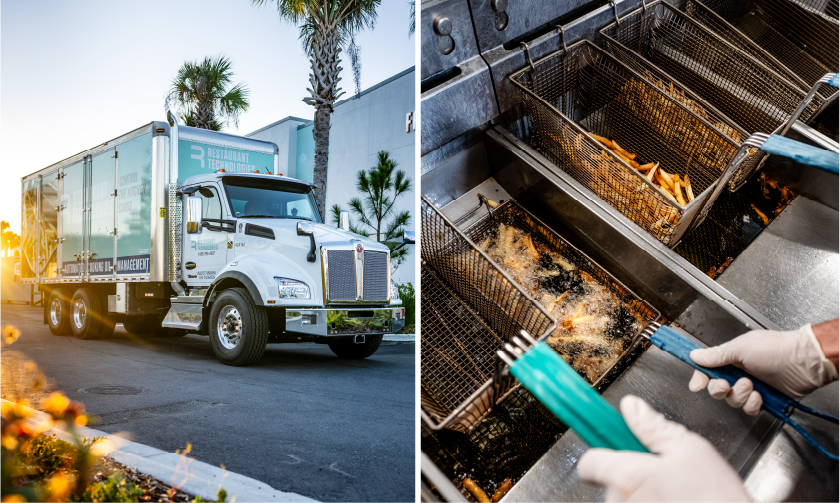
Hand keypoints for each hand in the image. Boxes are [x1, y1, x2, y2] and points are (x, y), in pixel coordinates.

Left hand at [577, 395, 749, 501]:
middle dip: (629, 474)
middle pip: (610, 481)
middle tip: (660, 473)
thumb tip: (631, 407)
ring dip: (641, 494)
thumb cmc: (716, 496)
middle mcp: (621, 500)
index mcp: (627, 475)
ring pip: (624, 499)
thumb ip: (653, 427)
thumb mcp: (689, 449)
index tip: (613, 450)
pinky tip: (673, 501)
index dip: (601, 454)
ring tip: (673, 492)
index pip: (589, 462)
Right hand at [688, 324, 837, 414]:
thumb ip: (716, 355)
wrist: (803, 362)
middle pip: (717, 389)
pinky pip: (748, 408)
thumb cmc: (775, 349)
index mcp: (731, 358)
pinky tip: (760, 396)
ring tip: (751, 386)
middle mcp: (739, 373)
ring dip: (739, 395)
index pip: (708, 370)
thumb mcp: (740, 348)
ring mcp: (751, 387)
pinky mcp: (764, 400)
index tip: (697, 385)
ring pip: (732, 400)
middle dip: (720, 389)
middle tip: (728, 384)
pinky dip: (752, 404)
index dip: (701, 378)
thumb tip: (695, 355)